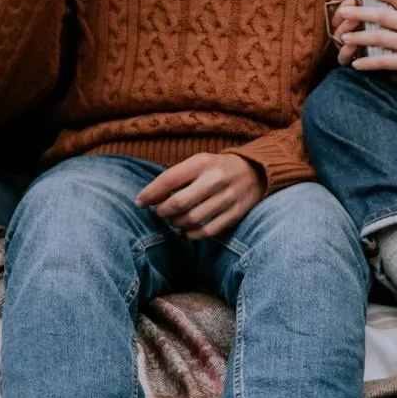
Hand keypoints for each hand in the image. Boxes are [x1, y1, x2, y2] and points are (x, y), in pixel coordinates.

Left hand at [135, 153, 265, 239]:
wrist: (256, 172)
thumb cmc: (216, 169)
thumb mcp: (198, 163)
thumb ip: (176, 177)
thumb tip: (148, 198)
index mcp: (202, 162)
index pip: (169, 180)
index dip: (150, 194)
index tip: (140, 202)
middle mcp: (215, 179)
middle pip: (179, 203)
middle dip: (163, 211)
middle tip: (160, 212)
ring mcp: (228, 197)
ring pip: (192, 219)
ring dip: (176, 224)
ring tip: (174, 221)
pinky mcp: (236, 213)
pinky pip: (208, 231)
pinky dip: (192, 235)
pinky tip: (187, 231)